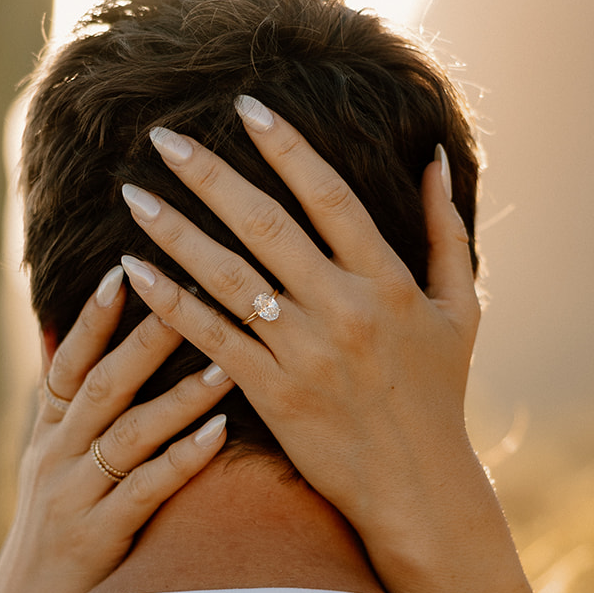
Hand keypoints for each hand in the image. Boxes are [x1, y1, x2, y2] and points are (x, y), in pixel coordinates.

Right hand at [0, 266, 230, 592]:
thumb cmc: (54, 531)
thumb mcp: (49, 463)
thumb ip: (66, 405)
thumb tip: (64, 335)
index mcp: (48, 433)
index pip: (67, 363)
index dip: (91, 319)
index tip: (121, 272)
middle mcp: (57, 455)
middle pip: (103, 385)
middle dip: (146, 340)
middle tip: (188, 296)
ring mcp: (75, 495)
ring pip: (129, 432)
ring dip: (177, 395)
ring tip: (224, 363)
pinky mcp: (99, 534)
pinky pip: (147, 488)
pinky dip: (182, 457)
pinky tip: (218, 432)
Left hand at [117, 101, 580, 592]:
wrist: (418, 486)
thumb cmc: (438, 395)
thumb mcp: (460, 309)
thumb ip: (446, 231)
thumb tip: (434, 158)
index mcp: (387, 280)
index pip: (329, 195)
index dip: (286, 147)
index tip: (246, 106)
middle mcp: (343, 309)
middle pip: (265, 225)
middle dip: (211, 174)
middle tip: (162, 136)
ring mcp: (304, 352)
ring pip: (227, 278)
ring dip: (175, 232)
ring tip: (133, 195)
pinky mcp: (272, 394)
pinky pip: (211, 338)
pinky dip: (171, 303)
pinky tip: (134, 270)